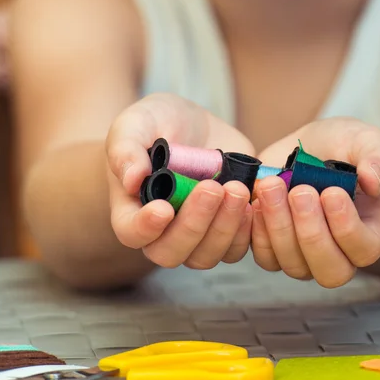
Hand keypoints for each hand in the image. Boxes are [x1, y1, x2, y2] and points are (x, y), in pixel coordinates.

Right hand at [106, 93, 255, 269]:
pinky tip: (252, 200)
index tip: (163, 208)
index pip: (131, 233)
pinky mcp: (226, 227)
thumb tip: (132, 180)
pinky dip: (247, 230)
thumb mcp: (136, 123)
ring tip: (237, 189)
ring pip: (207, 256)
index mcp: (132, 208)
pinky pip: (237, 248)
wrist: (192, 125)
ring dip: (225, 228)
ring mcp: (197, 233)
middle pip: (172, 253)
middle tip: (212, 187)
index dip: (146, 228)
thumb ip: (126, 149)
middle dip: (194, 225)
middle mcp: (162, 230)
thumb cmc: (155, 124)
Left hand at [251, 118, 379, 287]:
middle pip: (329, 271)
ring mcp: (304, 255)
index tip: (332, 192)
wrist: (311, 145)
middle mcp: (338, 252)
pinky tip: (257, 200)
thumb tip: (374, 181)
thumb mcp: (369, 141)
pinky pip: (265, 256)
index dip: (347, 228)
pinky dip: (258, 230)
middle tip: (300, 192)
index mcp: (369, 231)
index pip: (364, 250)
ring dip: (279, 226)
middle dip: (311, 233)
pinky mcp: (275, 248)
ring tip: (272, 186)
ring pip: (293, 264)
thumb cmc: (346, 146)